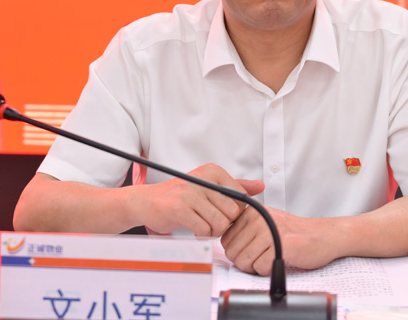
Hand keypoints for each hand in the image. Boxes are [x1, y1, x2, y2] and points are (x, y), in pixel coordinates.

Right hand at [128, 163, 263, 236]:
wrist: (147, 202)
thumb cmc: (180, 196)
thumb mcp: (209, 186)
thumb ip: (236, 187)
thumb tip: (260, 186)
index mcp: (212, 171)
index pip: (240, 197)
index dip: (233, 211)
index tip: (219, 211)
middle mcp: (202, 178)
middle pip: (232, 212)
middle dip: (224, 223)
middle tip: (210, 221)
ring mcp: (190, 193)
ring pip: (220, 223)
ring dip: (212, 231)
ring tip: (201, 224)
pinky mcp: (180, 209)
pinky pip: (204, 230)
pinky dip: (201, 235)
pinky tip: (194, 229)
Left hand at [220, 206, 339, 275]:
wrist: (323, 235)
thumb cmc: (294, 232)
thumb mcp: (266, 220)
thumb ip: (245, 226)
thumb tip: (223, 242)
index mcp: (253, 211)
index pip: (225, 239)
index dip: (237, 250)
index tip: (251, 249)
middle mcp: (259, 219)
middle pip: (233, 252)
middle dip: (244, 261)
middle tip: (260, 258)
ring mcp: (269, 232)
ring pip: (244, 261)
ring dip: (255, 267)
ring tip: (269, 259)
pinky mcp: (280, 247)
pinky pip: (259, 268)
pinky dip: (267, 270)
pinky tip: (277, 261)